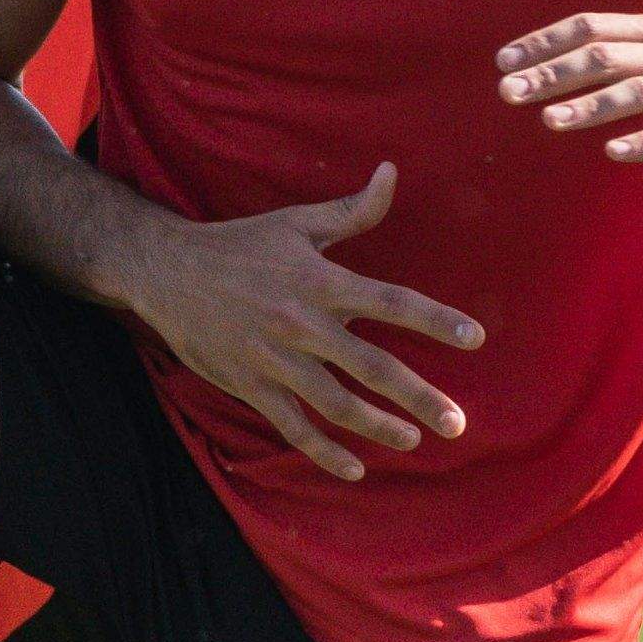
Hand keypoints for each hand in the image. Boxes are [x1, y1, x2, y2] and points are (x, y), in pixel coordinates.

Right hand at [115, 163, 481, 482]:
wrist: (167, 272)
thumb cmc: (240, 244)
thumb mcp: (296, 222)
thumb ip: (353, 210)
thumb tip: (393, 173)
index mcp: (321, 281)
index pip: (392, 302)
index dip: (435, 320)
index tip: (475, 338)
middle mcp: (303, 324)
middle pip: (373, 367)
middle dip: (419, 398)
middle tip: (457, 424)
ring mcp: (276, 360)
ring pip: (337, 405)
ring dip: (379, 428)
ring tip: (414, 441)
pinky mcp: (251, 385)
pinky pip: (293, 427)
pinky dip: (324, 452)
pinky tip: (355, 468)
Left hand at [498, 14, 642, 175]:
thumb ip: (622, 56)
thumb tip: (554, 64)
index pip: (591, 27)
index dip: (545, 42)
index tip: (503, 61)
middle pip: (605, 56)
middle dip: (552, 73)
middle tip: (507, 92)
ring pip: (636, 91)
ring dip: (589, 105)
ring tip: (548, 120)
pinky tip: (613, 152)